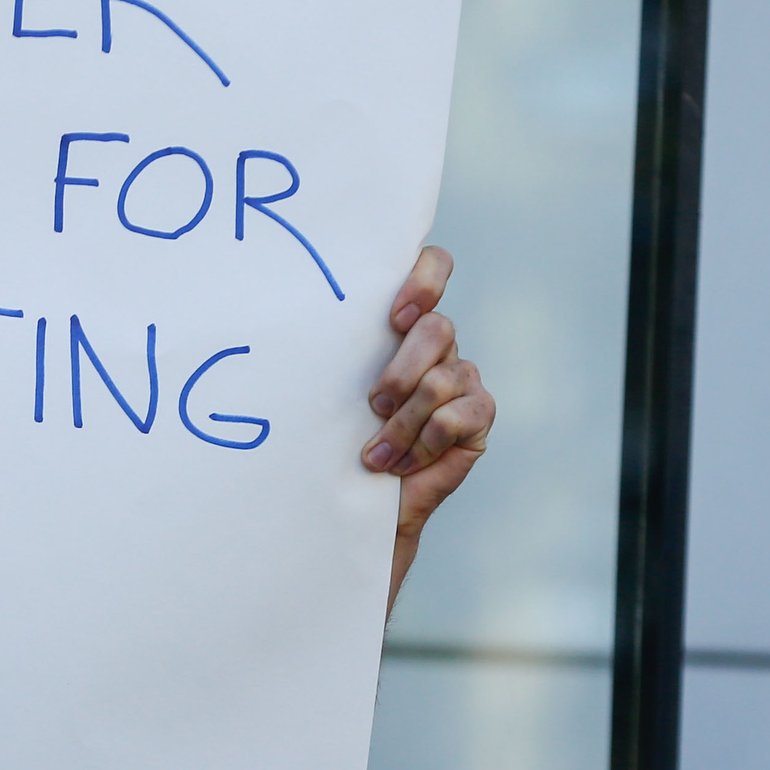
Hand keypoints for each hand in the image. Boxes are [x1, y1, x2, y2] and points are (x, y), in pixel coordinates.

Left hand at [362, 246, 495, 607]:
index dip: (425, 278)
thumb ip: (336, 352)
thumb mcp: (332, 391)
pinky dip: (423, 444)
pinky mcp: (479, 413)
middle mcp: (438, 344)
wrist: (359, 501)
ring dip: (402, 425)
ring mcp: (463, 377)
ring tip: (377, 454)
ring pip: (440, 380)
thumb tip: (290, 319)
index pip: (433, 267)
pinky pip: (457, 415)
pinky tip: (402, 464)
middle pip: (437, 328)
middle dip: (402, 370)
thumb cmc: (338, 440)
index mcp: (404, 324)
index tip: (395, 316)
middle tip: (373, 404)